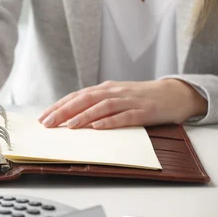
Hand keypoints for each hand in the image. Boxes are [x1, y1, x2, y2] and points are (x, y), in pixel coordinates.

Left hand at [37, 79, 207, 128]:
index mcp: (105, 89)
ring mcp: (129, 101)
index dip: (59, 106)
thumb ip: (96, 104)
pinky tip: (98, 127)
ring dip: (84, 116)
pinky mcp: (143, 111)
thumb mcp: (115, 97)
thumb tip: (70, 117)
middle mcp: (114, 92)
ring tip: (69, 126)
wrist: (174, 94)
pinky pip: (125, 117)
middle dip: (64, 112)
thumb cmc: (140, 98)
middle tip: (47, 123)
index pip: (76, 96)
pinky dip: (110, 122)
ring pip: (102, 107)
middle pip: (85, 100)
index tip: (42, 117)